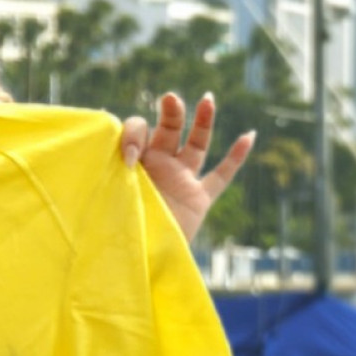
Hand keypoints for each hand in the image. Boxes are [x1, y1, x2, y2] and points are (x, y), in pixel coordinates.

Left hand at [120, 91, 254, 244]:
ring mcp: (180, 181)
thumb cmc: (112, 224)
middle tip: (170, 97)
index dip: (134, 135)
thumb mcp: (107, 189)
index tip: (128, 157)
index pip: (138, 131)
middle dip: (171, 114)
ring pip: (197, 146)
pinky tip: (249, 135)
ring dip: (203, 122)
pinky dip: (236, 158)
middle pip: (169, 131)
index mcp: (133, 160)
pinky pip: (221, 176)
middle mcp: (157, 167)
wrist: (130, 258)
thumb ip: (114, 168)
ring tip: (207, 99)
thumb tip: (127, 154)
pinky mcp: (198, 200)